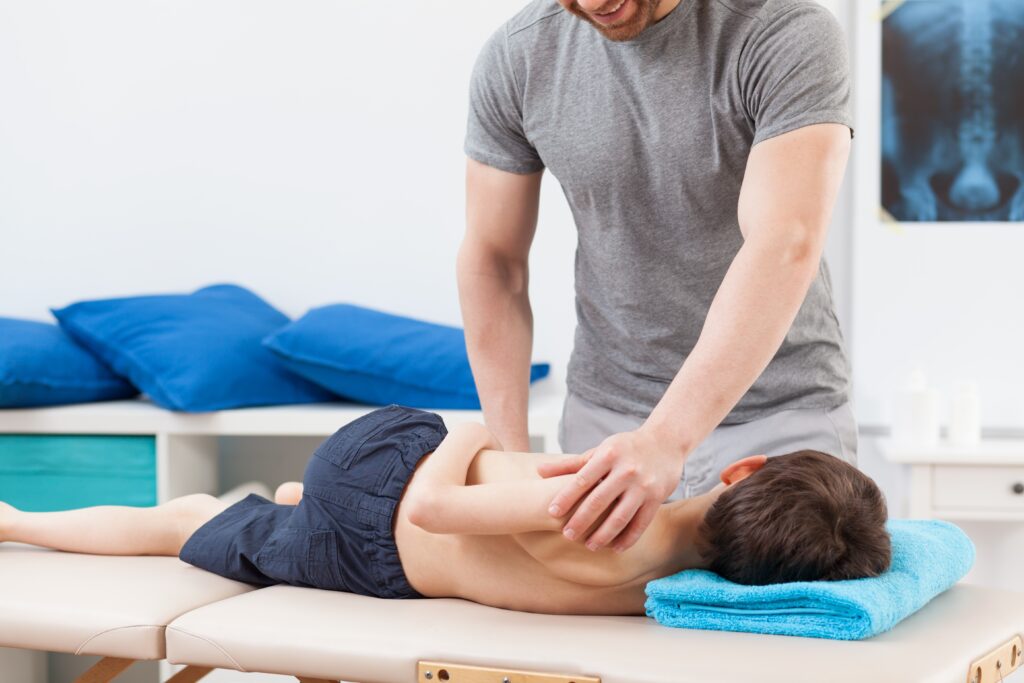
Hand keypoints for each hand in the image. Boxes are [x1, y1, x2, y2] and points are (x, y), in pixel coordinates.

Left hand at [537, 428, 684, 551]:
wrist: (666, 441)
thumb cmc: (625, 447)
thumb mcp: (599, 450)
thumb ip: (570, 464)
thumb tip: (538, 471)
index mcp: (608, 455)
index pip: (582, 479)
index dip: (566, 497)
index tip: (551, 513)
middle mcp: (626, 470)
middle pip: (599, 500)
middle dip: (581, 520)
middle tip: (567, 535)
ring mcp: (643, 486)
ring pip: (620, 516)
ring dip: (603, 534)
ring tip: (589, 546)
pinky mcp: (657, 498)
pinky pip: (641, 523)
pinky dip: (628, 538)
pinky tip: (615, 548)